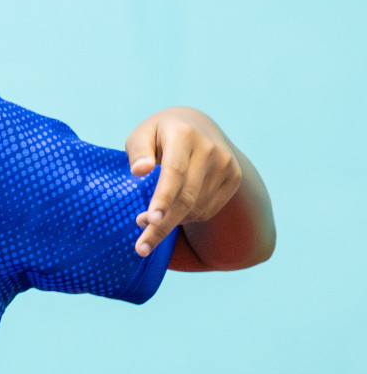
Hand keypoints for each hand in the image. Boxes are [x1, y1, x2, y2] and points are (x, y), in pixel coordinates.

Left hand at [125, 107, 242, 257]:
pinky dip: (187, 218)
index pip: (174, 172)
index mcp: (184, 134)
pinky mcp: (234, 178)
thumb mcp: (143, 134)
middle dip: (162, 226)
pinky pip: (207, 209)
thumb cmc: (160, 134)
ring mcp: (226, 165)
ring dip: (172, 222)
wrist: (198, 126)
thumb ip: (138, 151)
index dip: (162, 199)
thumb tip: (139, 170)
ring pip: (196, 207)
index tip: (149, 221)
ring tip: (149, 221)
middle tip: (141, 248)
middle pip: (186, 196)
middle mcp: (210, 149)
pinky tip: (173, 211)